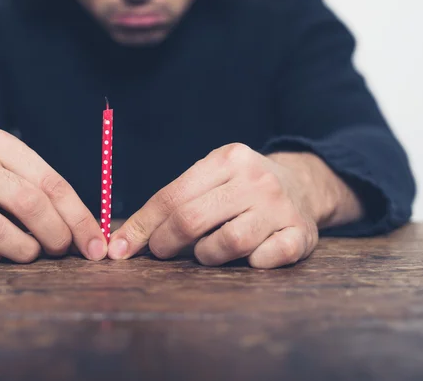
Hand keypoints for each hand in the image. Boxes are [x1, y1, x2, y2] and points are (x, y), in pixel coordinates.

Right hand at [0, 129, 106, 263]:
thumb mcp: (20, 175)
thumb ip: (53, 199)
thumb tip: (92, 237)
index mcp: (1, 145)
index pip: (51, 183)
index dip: (79, 218)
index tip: (96, 245)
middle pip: (27, 203)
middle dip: (56, 234)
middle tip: (62, 249)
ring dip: (24, 250)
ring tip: (32, 252)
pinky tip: (0, 254)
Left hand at [108, 143, 362, 267]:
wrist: (302, 184)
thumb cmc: (241, 186)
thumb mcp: (210, 178)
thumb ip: (172, 202)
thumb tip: (122, 240)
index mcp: (227, 159)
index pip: (172, 197)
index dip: (141, 226)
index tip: (119, 249)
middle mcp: (256, 179)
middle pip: (193, 219)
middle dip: (166, 242)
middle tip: (161, 252)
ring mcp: (281, 206)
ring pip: (229, 242)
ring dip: (207, 255)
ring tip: (206, 251)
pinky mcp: (301, 233)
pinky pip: (267, 258)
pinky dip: (251, 263)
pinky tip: (248, 256)